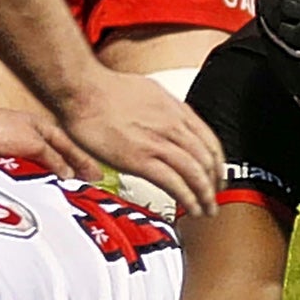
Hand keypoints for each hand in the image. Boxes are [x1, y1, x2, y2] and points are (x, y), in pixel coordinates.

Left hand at [0, 106, 94, 181]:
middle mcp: (33, 136)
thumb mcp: (33, 144)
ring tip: (67, 192)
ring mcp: (19, 147)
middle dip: (73, 170)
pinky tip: (42, 189)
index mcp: (43, 127)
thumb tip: (68, 174)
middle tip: (86, 186)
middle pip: (58, 156)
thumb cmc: (1, 130)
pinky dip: (39, 179)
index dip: (84, 162)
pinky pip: (29, 171)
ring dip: (55, 176)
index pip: (69, 147)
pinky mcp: (6, 158)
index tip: (97, 176)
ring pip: (44, 165)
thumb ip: (53, 159)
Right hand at [56, 68, 224, 217]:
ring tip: (206, 209)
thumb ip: (160, 109)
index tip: (217, 175)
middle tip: (215, 197)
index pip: (209, 140)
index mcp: (174, 110)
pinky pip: (174, 183)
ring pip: (195, 173)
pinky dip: (187, 199)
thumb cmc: (103, 90)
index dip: (217, 163)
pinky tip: (190, 208)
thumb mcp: (145, 91)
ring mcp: (158, 143)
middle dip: (214, 183)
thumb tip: (163, 118)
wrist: (82, 90)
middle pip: (206, 159)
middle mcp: (172, 125)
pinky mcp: (141, 159)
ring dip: (205, 195)